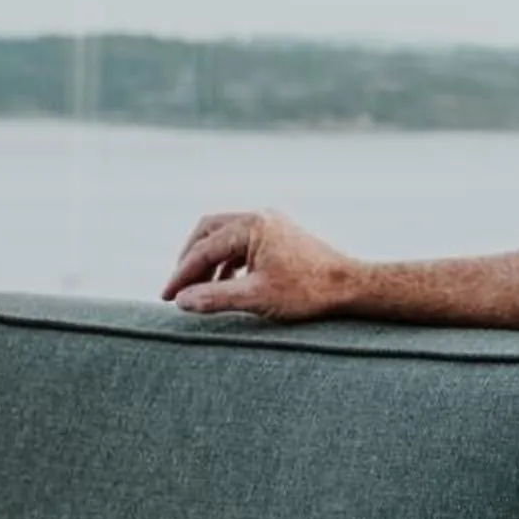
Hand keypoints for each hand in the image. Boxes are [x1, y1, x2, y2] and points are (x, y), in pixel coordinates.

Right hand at [162, 209, 356, 319]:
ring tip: (197, 291)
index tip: (167, 298)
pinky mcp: (280, 235)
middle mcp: (260, 216)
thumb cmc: (308, 291)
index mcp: (252, 225)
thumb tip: (182, 301)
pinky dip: (227, 262)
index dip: (182, 274)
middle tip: (177, 288)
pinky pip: (242, 244)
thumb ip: (215, 297)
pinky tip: (223, 285)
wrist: (351, 286)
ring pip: (225, 237)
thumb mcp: (256, 297)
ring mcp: (271, 223)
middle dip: (190, 260)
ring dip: (208, 262)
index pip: (204, 248)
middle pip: (209, 232)